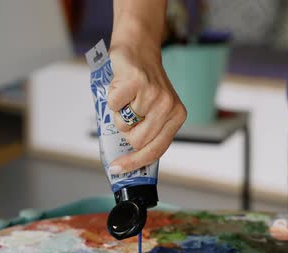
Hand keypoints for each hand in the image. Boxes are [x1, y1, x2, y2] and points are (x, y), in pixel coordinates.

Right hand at [106, 41, 185, 173]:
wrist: (138, 48)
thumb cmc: (143, 83)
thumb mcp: (155, 109)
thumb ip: (149, 131)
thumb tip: (129, 160)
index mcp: (176, 116)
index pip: (156, 150)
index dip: (135, 163)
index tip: (118, 168)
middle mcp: (168, 106)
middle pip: (136, 141)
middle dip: (126, 130)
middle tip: (129, 112)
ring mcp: (153, 94)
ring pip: (123, 124)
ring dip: (118, 113)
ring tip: (127, 97)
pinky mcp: (136, 82)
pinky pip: (113, 105)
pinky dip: (111, 97)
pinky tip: (121, 86)